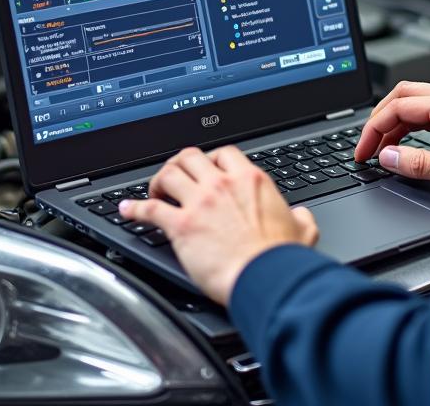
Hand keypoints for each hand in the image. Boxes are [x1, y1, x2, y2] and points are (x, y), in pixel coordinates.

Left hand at [118, 145, 318, 305]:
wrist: (265, 276)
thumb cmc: (280, 257)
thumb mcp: (302, 229)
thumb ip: (300, 218)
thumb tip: (300, 217)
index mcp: (250, 180)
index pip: (224, 153)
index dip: (211, 159)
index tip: (206, 169)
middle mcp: (222, 184)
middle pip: (190, 156)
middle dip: (179, 163)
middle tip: (175, 176)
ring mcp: (200, 202)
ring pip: (169, 173)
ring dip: (158, 180)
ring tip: (154, 191)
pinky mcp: (182, 226)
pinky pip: (150, 208)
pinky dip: (135, 208)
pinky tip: (127, 210)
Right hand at [354, 82, 429, 199]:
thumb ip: (419, 164)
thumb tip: (388, 158)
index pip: (399, 107)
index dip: (374, 129)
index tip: (363, 151)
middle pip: (404, 95)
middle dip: (379, 118)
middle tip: (367, 144)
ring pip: (416, 101)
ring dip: (394, 121)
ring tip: (382, 147)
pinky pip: (429, 111)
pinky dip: (410, 124)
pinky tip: (404, 142)